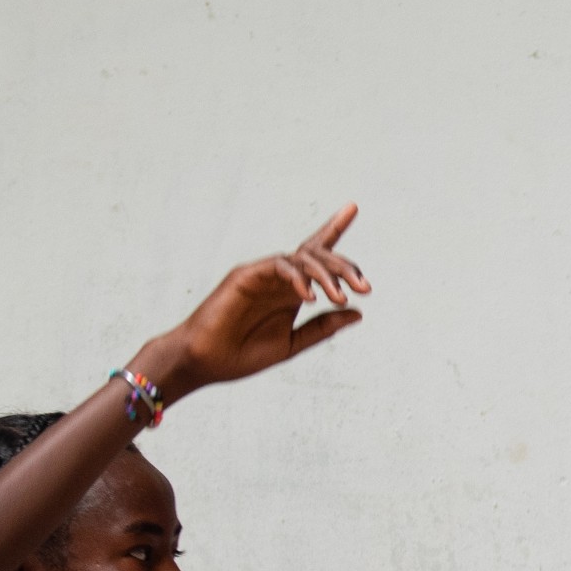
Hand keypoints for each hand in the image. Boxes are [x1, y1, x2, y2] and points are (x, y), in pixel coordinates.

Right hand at [141, 208, 371, 400]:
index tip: (352, 207)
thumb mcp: (291, 343)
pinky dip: (298, 279)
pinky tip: (310, 297)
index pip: (317, 256)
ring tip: (341, 297)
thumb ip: (322, 328)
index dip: (333, 229)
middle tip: (365, 287)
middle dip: (343, 267)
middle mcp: (279, 278)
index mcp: (291, 291)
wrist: (205, 363)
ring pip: (301, 260)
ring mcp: (262, 275)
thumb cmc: (242, 354)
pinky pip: (278, 268)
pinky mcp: (245, 275)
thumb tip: (359, 313)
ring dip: (326, 276)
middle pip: (317, 256)